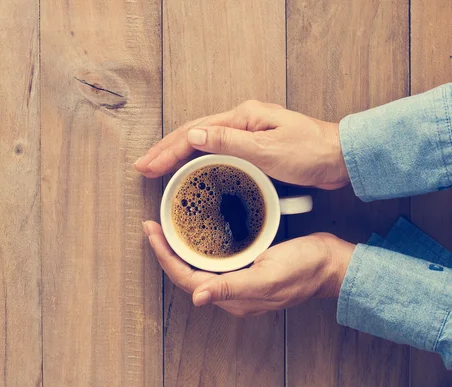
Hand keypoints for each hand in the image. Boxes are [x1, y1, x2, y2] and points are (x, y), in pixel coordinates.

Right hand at [134, 100, 348, 189]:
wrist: (341, 158)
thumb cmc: (311, 152)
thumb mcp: (268, 149)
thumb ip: (228, 142)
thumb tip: (193, 136)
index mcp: (242, 118)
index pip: (195, 133)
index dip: (168, 150)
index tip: (147, 165)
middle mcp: (241, 122)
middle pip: (194, 135)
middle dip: (165, 151)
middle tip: (143, 167)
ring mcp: (247, 134)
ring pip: (203, 143)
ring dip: (178, 155)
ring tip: (157, 168)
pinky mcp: (254, 148)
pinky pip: (217, 152)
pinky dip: (198, 161)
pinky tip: (190, 171)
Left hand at [142, 221, 353, 316]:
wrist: (330, 263)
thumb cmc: (304, 269)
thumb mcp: (267, 275)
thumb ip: (232, 287)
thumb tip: (197, 297)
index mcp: (233, 297)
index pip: (186, 278)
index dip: (165, 257)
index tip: (151, 232)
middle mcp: (232, 292)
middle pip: (187, 273)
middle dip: (166, 251)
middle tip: (152, 226)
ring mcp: (239, 280)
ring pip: (199, 265)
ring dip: (179, 248)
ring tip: (165, 228)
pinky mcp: (247, 266)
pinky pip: (214, 259)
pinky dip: (199, 245)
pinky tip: (195, 232)